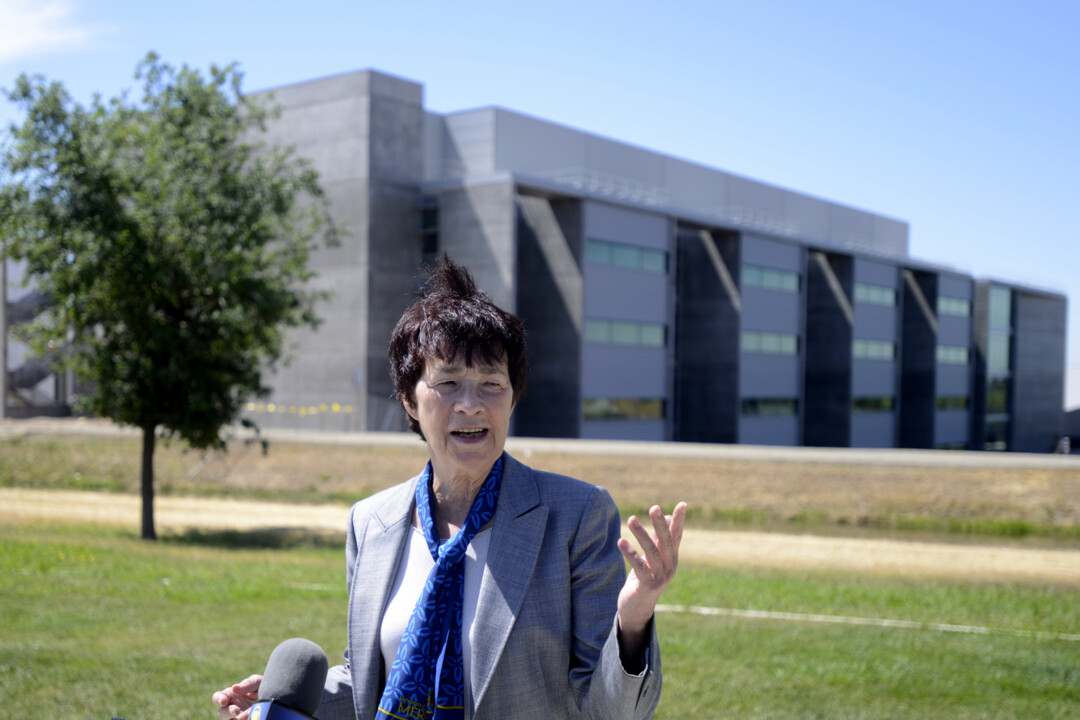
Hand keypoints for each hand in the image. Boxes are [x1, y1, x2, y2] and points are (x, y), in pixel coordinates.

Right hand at [212, 674, 261, 719]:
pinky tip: (250, 717)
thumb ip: (248, 684)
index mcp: (230, 695)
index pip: (218, 697)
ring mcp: (237, 717)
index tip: (223, 700)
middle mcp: (231, 707)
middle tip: (236, 710)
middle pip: (221, 712)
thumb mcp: (258, 682)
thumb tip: (234, 688)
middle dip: (227, 712)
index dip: (218, 699)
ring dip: (235, 718)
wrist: (275, 699)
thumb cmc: (263, 687)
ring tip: (246, 715)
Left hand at [615, 502, 686, 660]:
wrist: (637, 609)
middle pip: (666, 542)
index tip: (682, 504)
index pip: (676, 536)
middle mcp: (669, 567)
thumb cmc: (644, 579)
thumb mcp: (652, 558)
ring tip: (631, 519)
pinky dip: (630, 553)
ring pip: (651, 553)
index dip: (679, 521)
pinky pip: (639, 567)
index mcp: (671, 559)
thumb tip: (664, 516)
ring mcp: (660, 578)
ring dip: (641, 535)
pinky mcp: (647, 586)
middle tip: (654, 507)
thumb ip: (658, 540)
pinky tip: (621, 541)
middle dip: (660, 524)